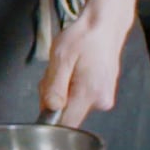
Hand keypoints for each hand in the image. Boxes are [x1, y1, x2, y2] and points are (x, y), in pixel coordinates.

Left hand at [39, 9, 131, 127]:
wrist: (104, 25)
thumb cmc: (83, 37)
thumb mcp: (61, 58)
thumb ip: (54, 87)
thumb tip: (50, 110)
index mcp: (90, 94)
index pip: (66, 124)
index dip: (50, 116)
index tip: (45, 99)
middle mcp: (101, 101)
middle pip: (66, 112)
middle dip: (53, 96)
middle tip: (55, 72)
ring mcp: (104, 97)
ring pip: (71, 104)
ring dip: (61, 89)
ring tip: (66, 67)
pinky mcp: (103, 93)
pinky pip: (79, 97)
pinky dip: (70, 86)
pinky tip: (74, 70)